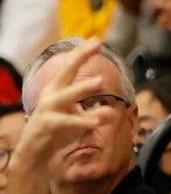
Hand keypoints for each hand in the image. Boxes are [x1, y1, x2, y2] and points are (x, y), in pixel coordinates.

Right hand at [12, 39, 105, 170]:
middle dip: (80, 56)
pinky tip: (98, 121)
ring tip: (100, 80)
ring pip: (67, 96)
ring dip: (83, 88)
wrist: (34, 154)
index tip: (96, 39)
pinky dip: (84, 121)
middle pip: (66, 72)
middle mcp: (51, 95)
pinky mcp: (48, 125)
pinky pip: (69, 122)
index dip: (82, 52)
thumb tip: (112, 113)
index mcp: (56, 89)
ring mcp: (48, 109)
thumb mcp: (77, 119)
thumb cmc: (56, 132)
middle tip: (96, 44)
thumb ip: (94, 114)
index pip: (70, 66)